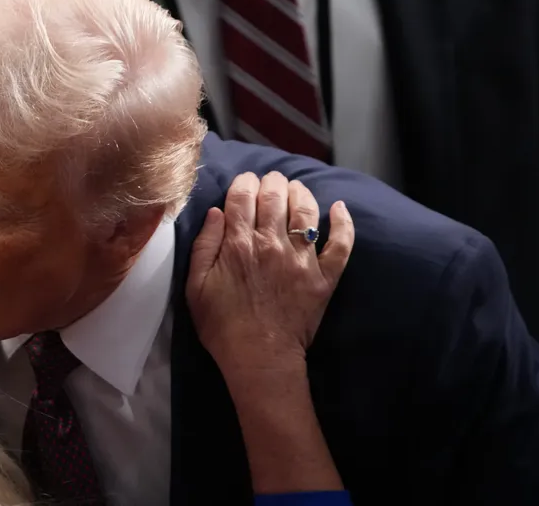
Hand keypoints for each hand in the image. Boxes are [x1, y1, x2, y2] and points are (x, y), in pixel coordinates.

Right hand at [186, 171, 353, 375]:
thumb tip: (215, 211)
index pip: (242, 196)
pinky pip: (340, 244)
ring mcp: (301, 259)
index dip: (244, 182)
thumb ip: (204, 246)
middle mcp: (272, 244)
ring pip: (306, 211)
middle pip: (275, 196)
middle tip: (270, 180)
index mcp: (238, 244)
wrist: (259, 358)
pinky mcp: (324, 276)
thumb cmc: (221, 325)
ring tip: (295, 188)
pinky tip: (339, 207)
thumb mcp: (195, 286)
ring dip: (300, 192)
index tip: (244, 181)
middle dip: (272, 181)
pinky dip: (343, 223)